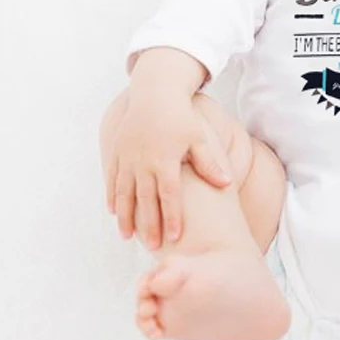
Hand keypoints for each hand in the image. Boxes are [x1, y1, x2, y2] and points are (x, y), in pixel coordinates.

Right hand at [104, 87, 231, 249]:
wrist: (155, 93)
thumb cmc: (180, 117)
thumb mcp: (198, 138)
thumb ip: (209, 163)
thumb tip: (227, 183)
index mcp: (166, 159)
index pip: (170, 195)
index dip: (172, 217)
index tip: (174, 238)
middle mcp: (144, 161)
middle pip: (146, 200)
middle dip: (149, 225)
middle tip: (152, 247)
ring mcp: (127, 157)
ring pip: (124, 193)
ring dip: (126, 216)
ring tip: (128, 237)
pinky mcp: (117, 152)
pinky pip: (112, 179)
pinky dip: (112, 196)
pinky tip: (114, 213)